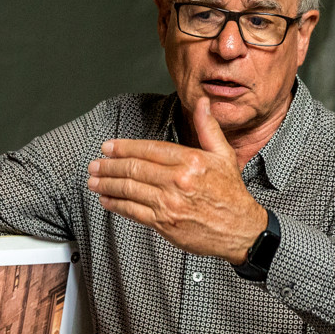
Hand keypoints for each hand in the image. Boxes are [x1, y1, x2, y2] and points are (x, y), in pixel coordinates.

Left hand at [85, 97, 267, 261]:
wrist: (241, 230)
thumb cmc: (232, 194)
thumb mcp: (224, 155)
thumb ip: (208, 128)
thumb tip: (202, 103)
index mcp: (190, 161)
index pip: (149, 150)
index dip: (124, 147)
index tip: (108, 147)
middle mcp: (178, 181)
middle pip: (134, 169)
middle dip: (109, 166)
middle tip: (94, 165)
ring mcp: (170, 204)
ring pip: (130, 190)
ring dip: (108, 184)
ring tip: (94, 181)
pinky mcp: (165, 224)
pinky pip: (134, 212)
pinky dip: (117, 205)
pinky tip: (107, 200)